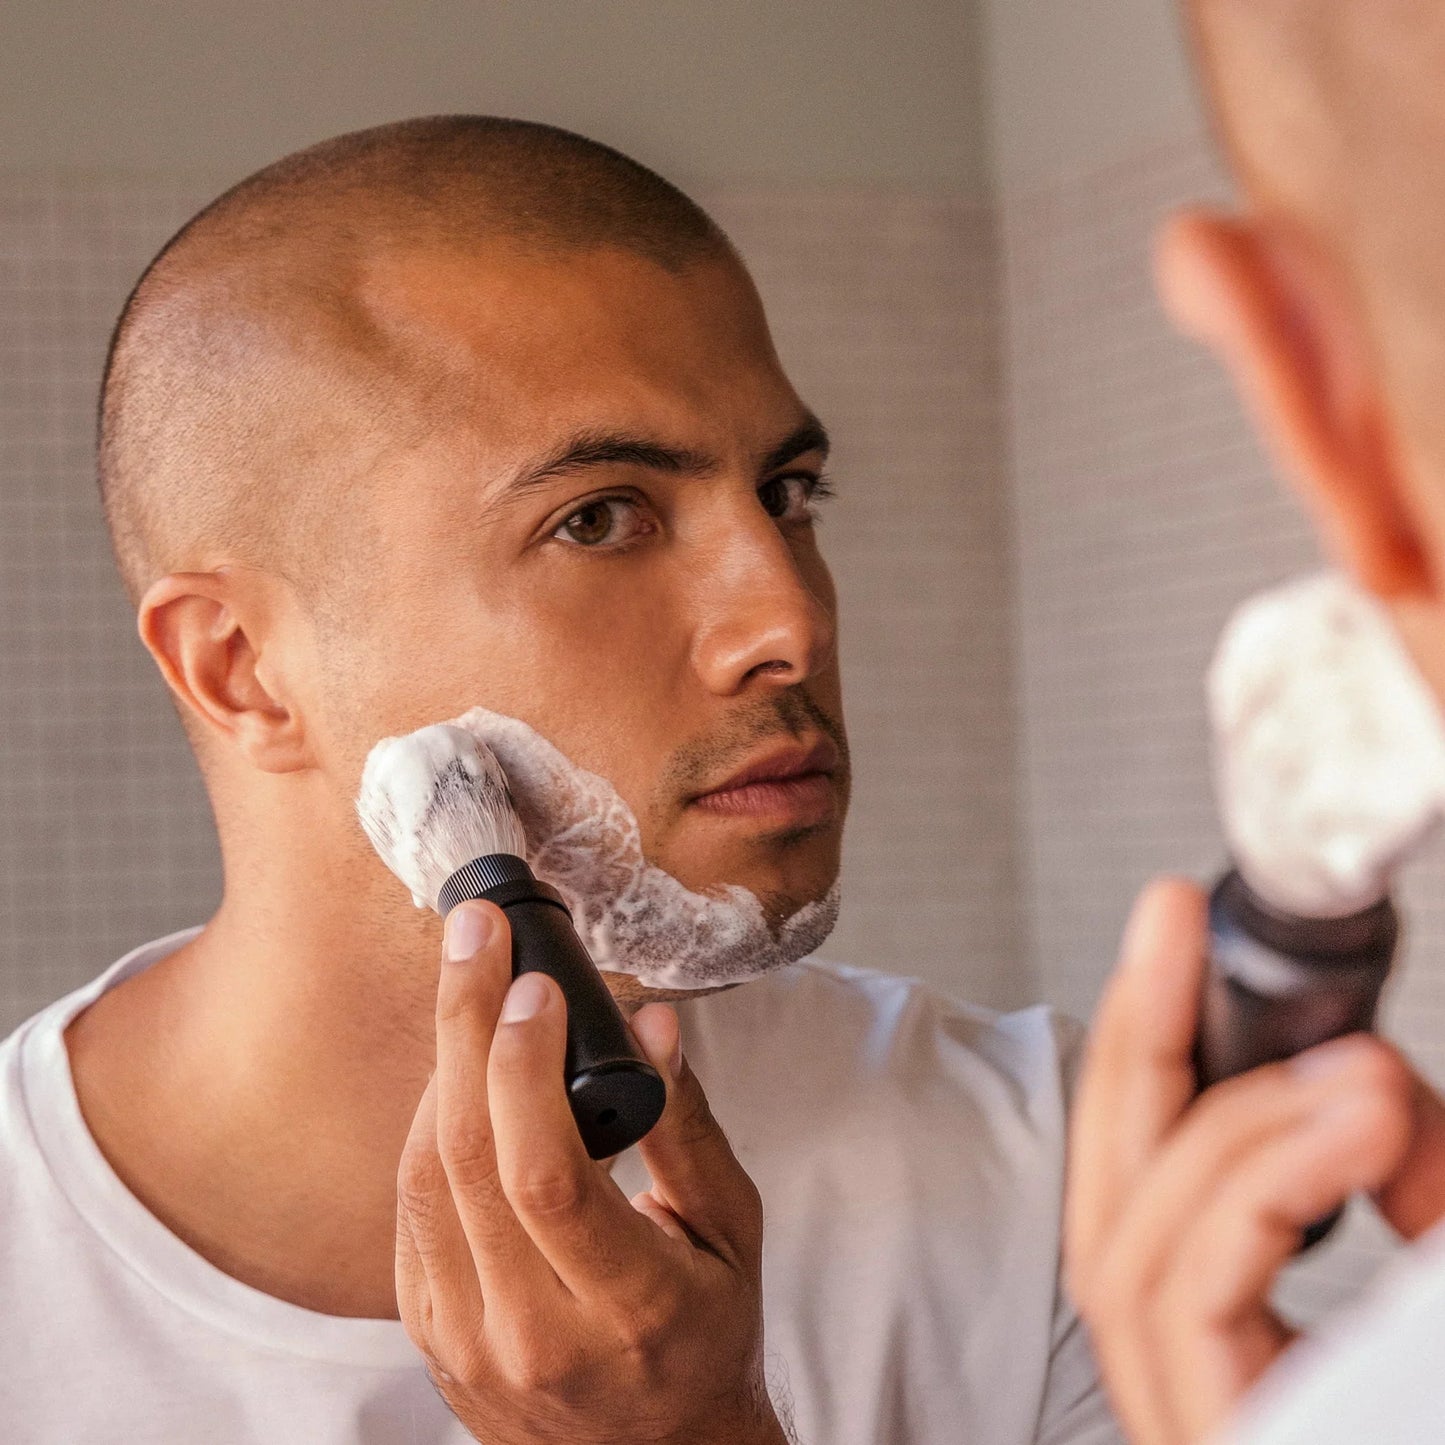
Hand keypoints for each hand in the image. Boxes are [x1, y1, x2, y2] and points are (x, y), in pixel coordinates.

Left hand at [395, 900, 786, 1444]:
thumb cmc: (706, 1334)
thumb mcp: (730, 1230)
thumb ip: (688, 1126)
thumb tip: (650, 1024)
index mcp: (625, 1307)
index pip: (547, 1174)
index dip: (526, 1067)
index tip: (534, 984)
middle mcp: (530, 1331)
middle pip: (466, 1158)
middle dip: (464, 1024)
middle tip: (474, 937)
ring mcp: (465, 1339)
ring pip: (422, 1176)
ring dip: (439, 1063)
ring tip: (466, 980)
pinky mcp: (428, 1330)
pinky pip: (409, 1208)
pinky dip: (429, 1122)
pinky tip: (458, 1066)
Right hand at [1065, 878, 1444, 1444]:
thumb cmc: (1441, 1389)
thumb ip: (1406, 1172)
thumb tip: (1360, 1080)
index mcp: (1226, 1342)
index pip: (1140, 1175)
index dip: (1140, 1038)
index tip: (1167, 927)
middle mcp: (1186, 1388)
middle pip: (1106, 1201)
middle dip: (1136, 1045)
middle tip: (1172, 931)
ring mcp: (1191, 1426)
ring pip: (1128, 1245)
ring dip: (1232, 1125)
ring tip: (1350, 1075)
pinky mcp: (1214, 1436)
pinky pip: (1184, 1300)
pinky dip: (1256, 1189)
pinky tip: (1348, 1131)